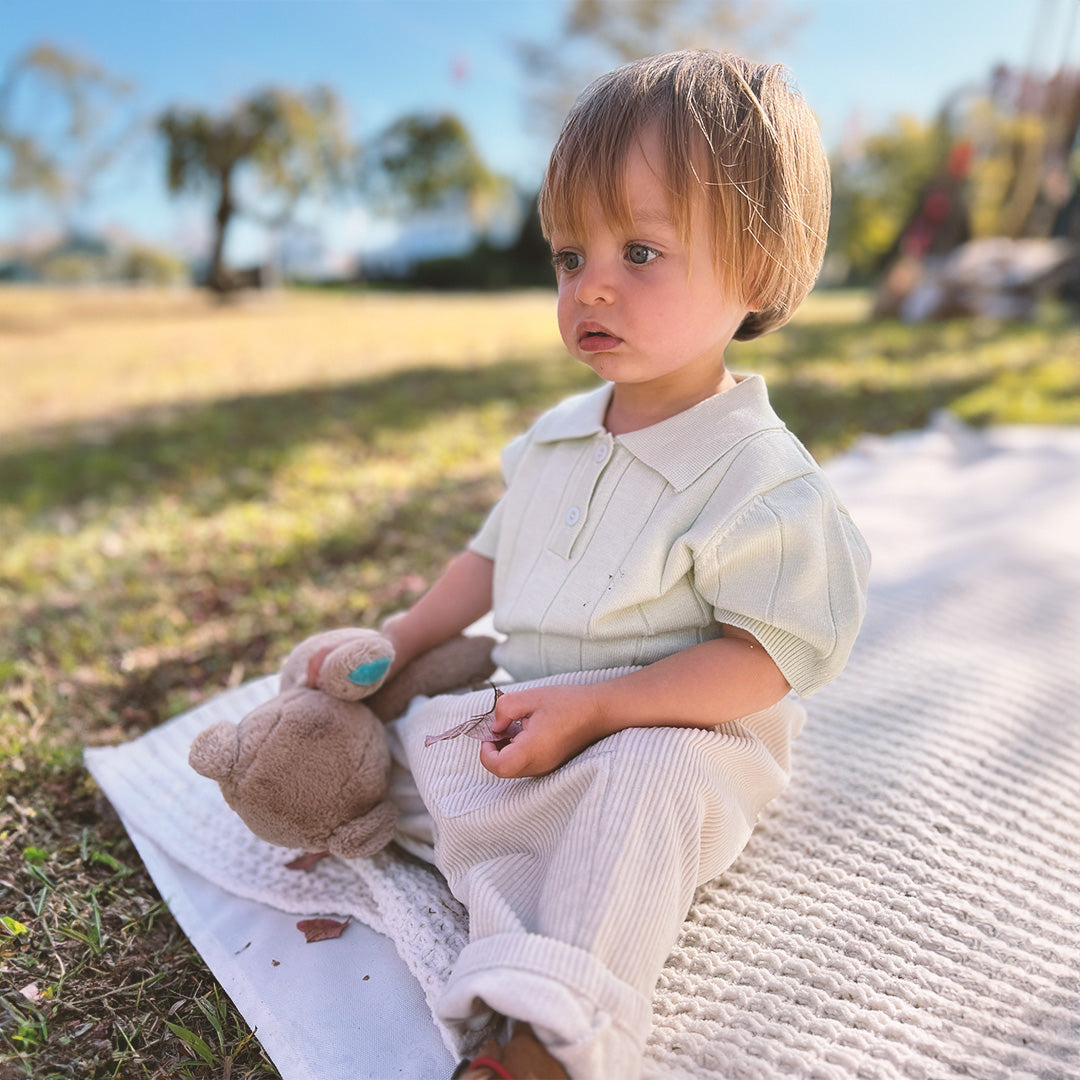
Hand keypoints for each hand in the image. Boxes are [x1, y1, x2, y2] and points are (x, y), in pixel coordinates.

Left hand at [479, 683, 608, 777]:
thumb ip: (503, 710)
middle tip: (503, 725)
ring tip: (519, 725)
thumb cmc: (567, 703)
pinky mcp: (553, 766)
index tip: (491, 732)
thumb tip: (495, 727)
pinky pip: (528, 764)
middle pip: (504, 769)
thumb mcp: (529, 697)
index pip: (497, 766)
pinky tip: (530, 730)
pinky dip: (521, 750)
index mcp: (531, 751)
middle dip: (496, 748)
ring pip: (515, 767)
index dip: (486, 751)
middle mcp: (539, 766)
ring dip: (508, 749)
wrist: (600, 711)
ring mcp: (547, 768)